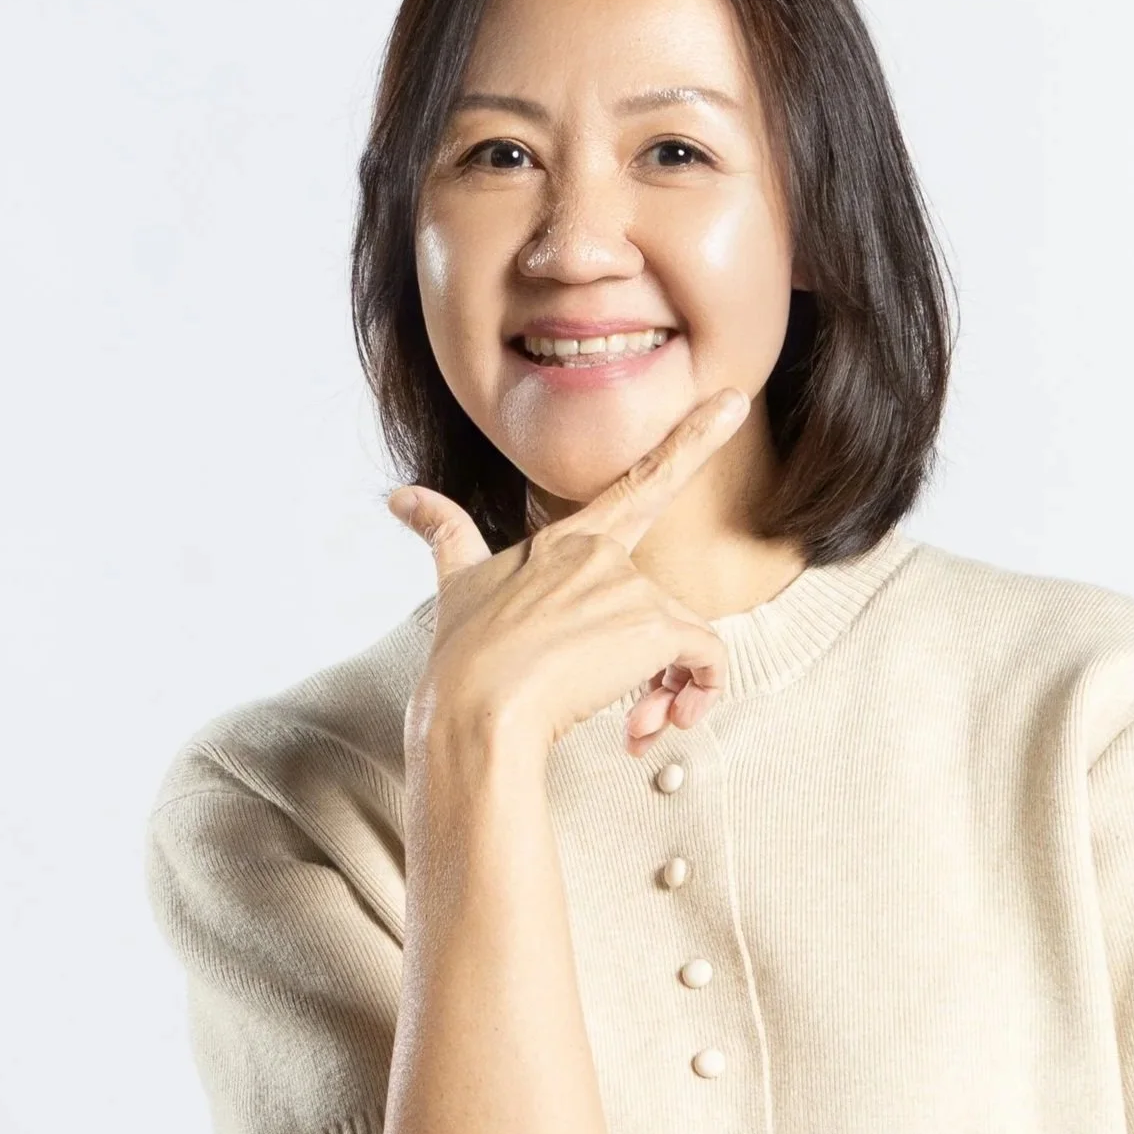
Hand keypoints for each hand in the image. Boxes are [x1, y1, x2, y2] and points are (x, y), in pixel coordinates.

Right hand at [388, 386, 750, 756]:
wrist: (473, 712)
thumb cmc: (463, 660)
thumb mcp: (455, 587)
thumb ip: (443, 532)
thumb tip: (399, 496)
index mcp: (566, 542)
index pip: (641, 482)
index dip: (691, 440)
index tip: (734, 403)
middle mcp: (603, 555)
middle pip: (660, 611)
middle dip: (655, 668)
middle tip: (633, 720)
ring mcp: (629, 587)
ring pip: (683, 640)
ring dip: (669, 691)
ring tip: (636, 730)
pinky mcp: (653, 626)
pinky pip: (706, 658)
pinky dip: (696, 693)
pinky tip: (650, 728)